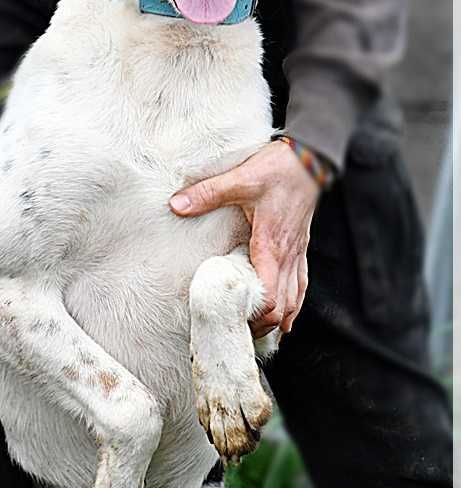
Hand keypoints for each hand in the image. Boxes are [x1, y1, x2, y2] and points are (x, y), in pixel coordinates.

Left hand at [169, 141, 319, 336]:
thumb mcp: (241, 178)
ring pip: (295, 299)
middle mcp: (288, 254)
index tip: (233, 319)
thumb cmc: (280, 168)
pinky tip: (286, 315)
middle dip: (263, 324)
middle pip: (283, 308)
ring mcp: (297, 252)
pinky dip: (294, 303)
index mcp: (272, 245)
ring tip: (258, 329)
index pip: (271, 297)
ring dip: (279, 318)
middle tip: (238, 330)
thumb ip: (207, 193)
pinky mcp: (301, 246)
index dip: (255, 316)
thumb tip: (176, 205)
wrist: (312, 156)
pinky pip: (301, 283)